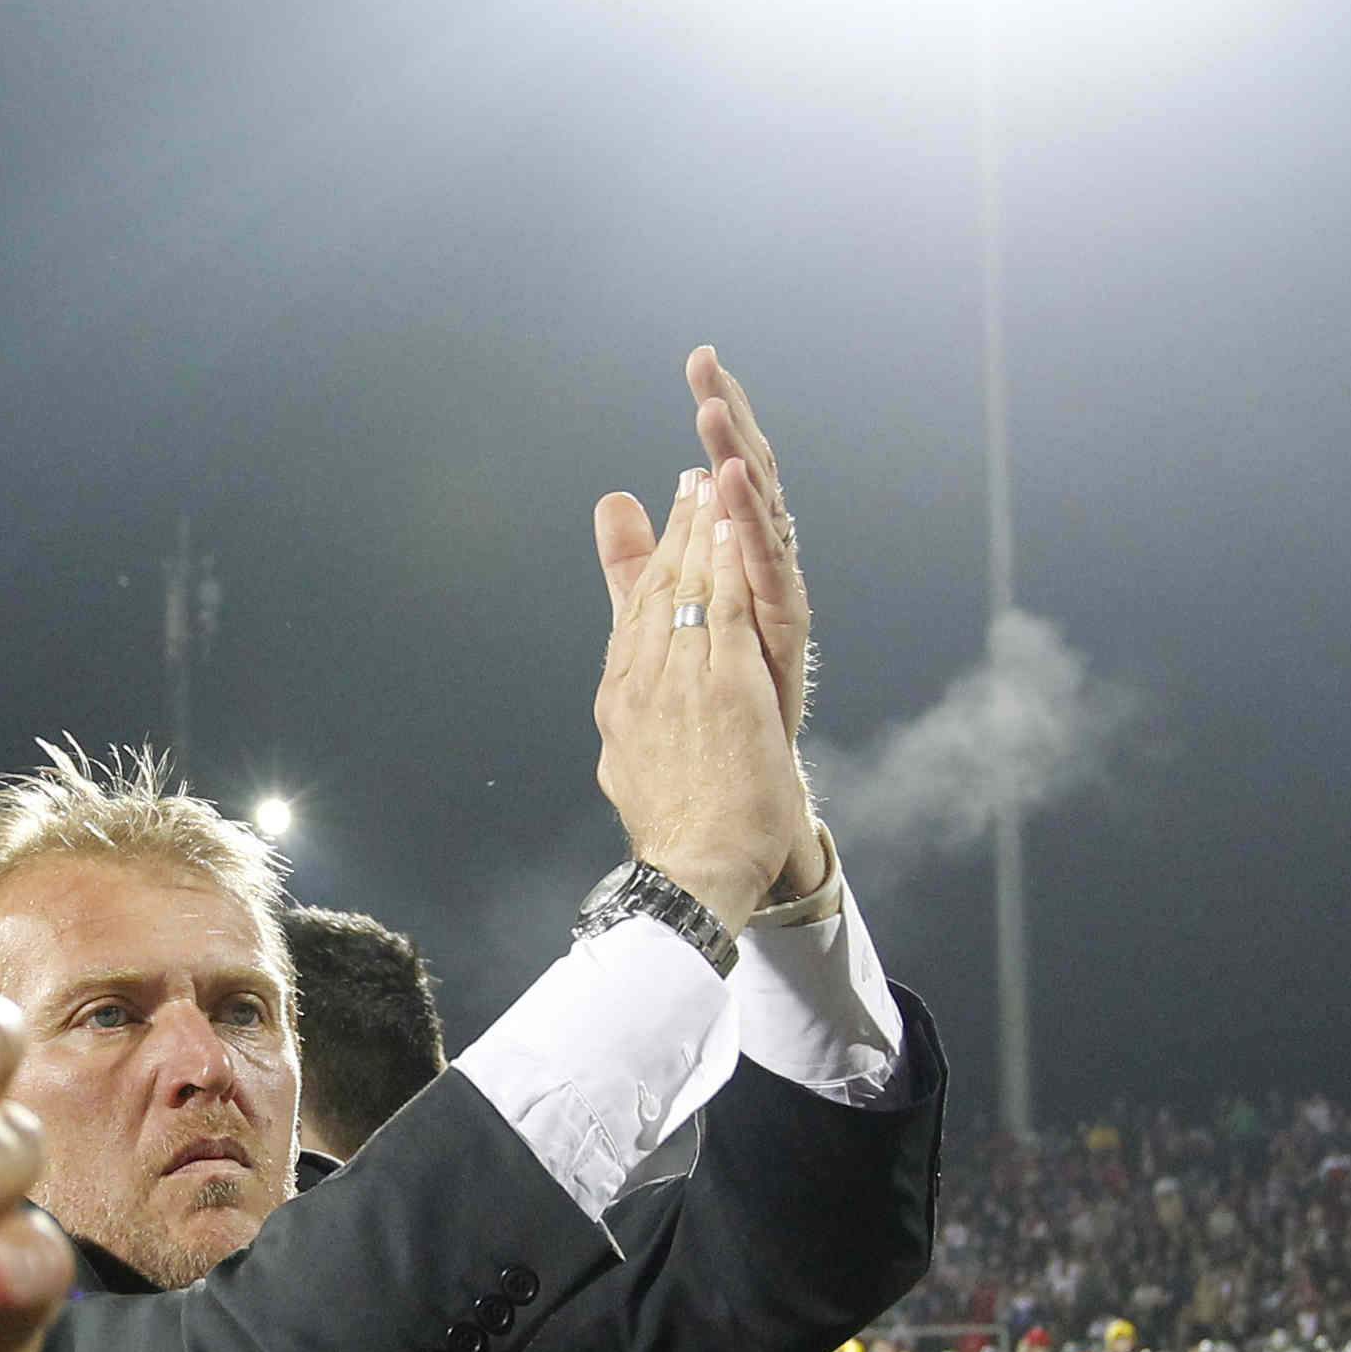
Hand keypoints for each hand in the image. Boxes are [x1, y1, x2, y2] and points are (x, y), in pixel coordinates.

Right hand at [587, 393, 814, 931]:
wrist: (692, 870)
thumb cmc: (677, 834)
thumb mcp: (634, 766)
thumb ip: (629, 722)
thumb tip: (615, 709)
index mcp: (619, 702)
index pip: (633, 617)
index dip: (649, 563)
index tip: (663, 526)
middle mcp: (642, 682)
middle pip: (657, 590)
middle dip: (674, 530)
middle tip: (688, 482)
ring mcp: (680, 680)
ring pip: (690, 587)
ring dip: (701, 528)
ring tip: (711, 481)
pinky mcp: (725, 685)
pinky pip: (727, 605)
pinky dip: (730, 559)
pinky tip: (735, 524)